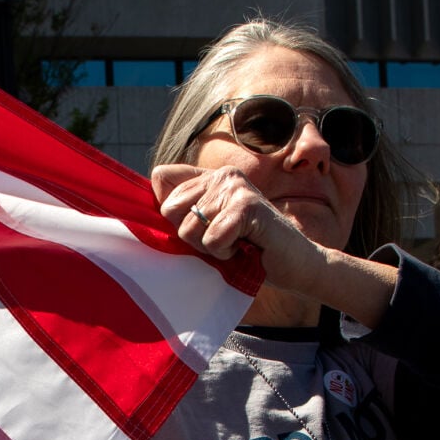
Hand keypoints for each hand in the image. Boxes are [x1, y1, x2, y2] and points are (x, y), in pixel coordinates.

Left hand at [151, 164, 395, 328]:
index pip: (161, 177)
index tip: (193, 227)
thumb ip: (181, 216)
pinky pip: (211, 239)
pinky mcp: (247, 205)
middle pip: (168, 209)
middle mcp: (222, 175)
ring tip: (235, 244)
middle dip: (189, 236)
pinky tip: (245, 249)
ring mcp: (236, 187)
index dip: (167, 210)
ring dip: (209, 248)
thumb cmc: (247, 252)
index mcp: (210, 177)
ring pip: (188, 228)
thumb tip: (145, 211)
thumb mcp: (207, 232)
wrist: (294, 264)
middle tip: (221, 239)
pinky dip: (225, 254)